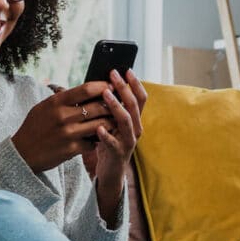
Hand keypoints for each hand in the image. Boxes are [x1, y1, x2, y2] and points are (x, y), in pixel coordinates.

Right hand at [12, 81, 114, 172]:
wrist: (22, 153)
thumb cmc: (35, 127)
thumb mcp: (44, 107)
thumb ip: (63, 98)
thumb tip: (86, 90)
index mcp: (56, 102)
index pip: (86, 89)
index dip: (103, 87)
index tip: (110, 87)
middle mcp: (63, 116)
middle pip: (97, 107)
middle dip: (111, 105)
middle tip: (118, 105)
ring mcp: (68, 133)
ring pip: (99, 125)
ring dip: (109, 123)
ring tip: (114, 120)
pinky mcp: (71, 149)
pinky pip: (93, 142)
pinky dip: (98, 139)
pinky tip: (100, 137)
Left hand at [92, 68, 146, 190]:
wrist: (111, 171)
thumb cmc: (109, 142)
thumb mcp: (112, 123)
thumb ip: (110, 108)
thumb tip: (100, 85)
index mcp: (134, 119)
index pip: (140, 98)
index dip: (135, 83)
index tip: (127, 69)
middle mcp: (135, 128)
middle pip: (133, 105)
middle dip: (124, 88)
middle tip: (113, 74)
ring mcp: (128, 141)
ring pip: (126, 121)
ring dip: (116, 106)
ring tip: (105, 94)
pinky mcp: (119, 153)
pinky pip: (113, 143)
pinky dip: (106, 135)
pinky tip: (99, 128)